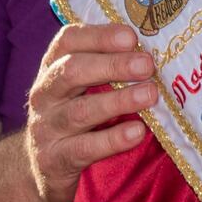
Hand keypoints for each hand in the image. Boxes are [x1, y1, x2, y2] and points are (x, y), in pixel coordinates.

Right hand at [24, 21, 160, 201]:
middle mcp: (44, 93)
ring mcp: (45, 127)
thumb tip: (156, 51)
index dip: (100, 35)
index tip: (131, 37)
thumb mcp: (84, 86)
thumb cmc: (75, 114)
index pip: (69, 40)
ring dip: (118, 101)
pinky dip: (113, 139)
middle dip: (112, 65)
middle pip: (72, 71)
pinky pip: (84, 148)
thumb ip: (109, 66)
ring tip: (149, 94)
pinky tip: (137, 132)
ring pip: (79, 111)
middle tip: (147, 65)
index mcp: (53, 66)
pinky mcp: (53, 159)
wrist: (45, 166)